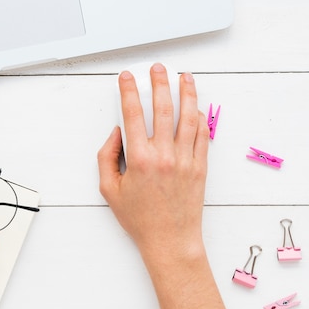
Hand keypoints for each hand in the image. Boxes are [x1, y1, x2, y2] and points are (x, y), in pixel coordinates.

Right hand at [97, 63, 209, 264]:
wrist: (170, 240)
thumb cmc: (139, 218)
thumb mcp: (109, 189)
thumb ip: (107, 157)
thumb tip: (116, 132)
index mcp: (139, 159)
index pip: (132, 114)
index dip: (129, 91)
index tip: (127, 77)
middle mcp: (164, 155)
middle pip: (163, 108)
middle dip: (160, 83)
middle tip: (158, 68)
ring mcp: (185, 159)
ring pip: (188, 117)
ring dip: (187, 93)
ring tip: (185, 77)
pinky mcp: (200, 167)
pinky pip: (202, 135)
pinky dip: (200, 118)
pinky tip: (197, 106)